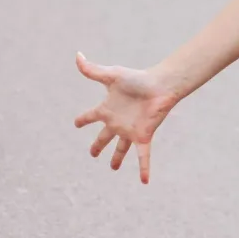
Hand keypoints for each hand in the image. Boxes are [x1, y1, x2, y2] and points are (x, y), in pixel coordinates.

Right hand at [73, 52, 177, 184]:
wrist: (161, 84)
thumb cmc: (137, 78)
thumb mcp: (111, 75)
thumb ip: (92, 69)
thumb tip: (77, 55)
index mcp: (108, 109)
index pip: (90, 117)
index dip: (82, 120)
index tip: (76, 123)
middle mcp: (117, 122)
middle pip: (104, 137)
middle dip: (97, 145)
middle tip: (92, 153)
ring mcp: (130, 130)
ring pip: (121, 149)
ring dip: (117, 158)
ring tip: (112, 168)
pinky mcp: (143, 136)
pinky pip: (142, 156)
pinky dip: (143, 169)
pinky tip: (144, 181)